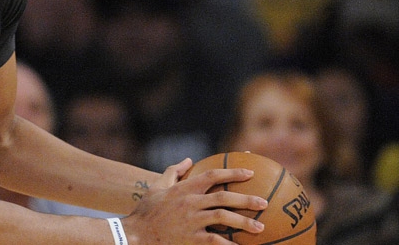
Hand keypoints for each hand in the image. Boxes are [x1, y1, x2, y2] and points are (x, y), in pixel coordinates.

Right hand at [122, 158, 267, 244]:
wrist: (135, 234)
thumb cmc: (146, 211)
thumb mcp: (156, 188)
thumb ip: (172, 172)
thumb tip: (188, 160)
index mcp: (183, 189)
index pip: (212, 176)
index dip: (233, 173)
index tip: (250, 173)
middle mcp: (189, 203)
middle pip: (223, 197)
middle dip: (246, 199)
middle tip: (264, 203)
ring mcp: (190, 221)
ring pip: (222, 218)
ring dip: (243, 222)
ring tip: (260, 227)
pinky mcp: (190, 239)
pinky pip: (214, 241)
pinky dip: (229, 244)